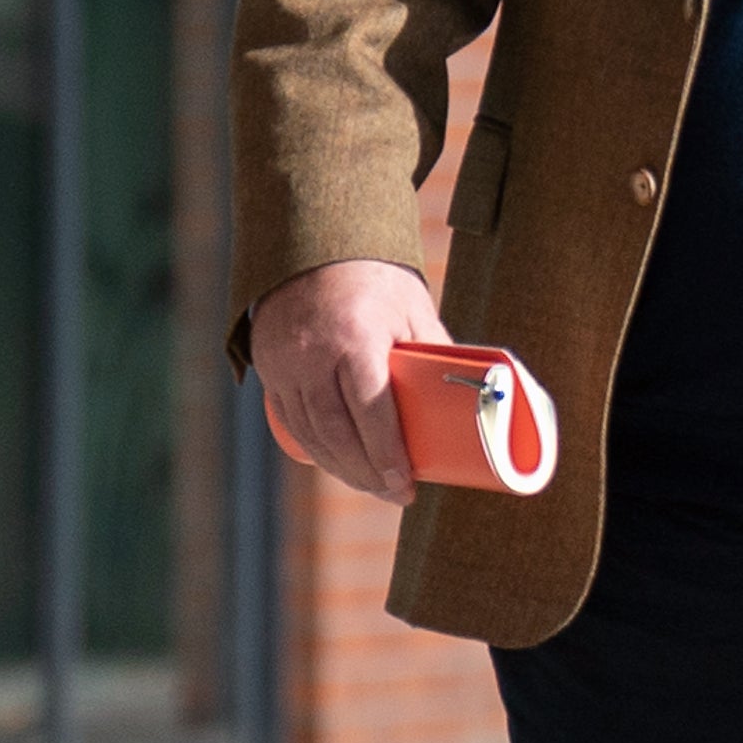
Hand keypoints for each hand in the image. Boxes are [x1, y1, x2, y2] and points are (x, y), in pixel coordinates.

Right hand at [251, 258, 442, 506]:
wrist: (313, 248)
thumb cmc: (377, 282)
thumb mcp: (414, 312)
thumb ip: (435, 354)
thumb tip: (474, 397)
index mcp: (355, 338)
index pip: (370, 408)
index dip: (386, 453)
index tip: (404, 484)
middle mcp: (312, 353)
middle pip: (337, 430)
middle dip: (367, 472)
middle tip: (396, 495)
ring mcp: (284, 362)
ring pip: (310, 431)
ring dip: (341, 467)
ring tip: (373, 487)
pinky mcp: (268, 367)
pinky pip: (289, 420)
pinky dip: (313, 449)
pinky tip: (337, 465)